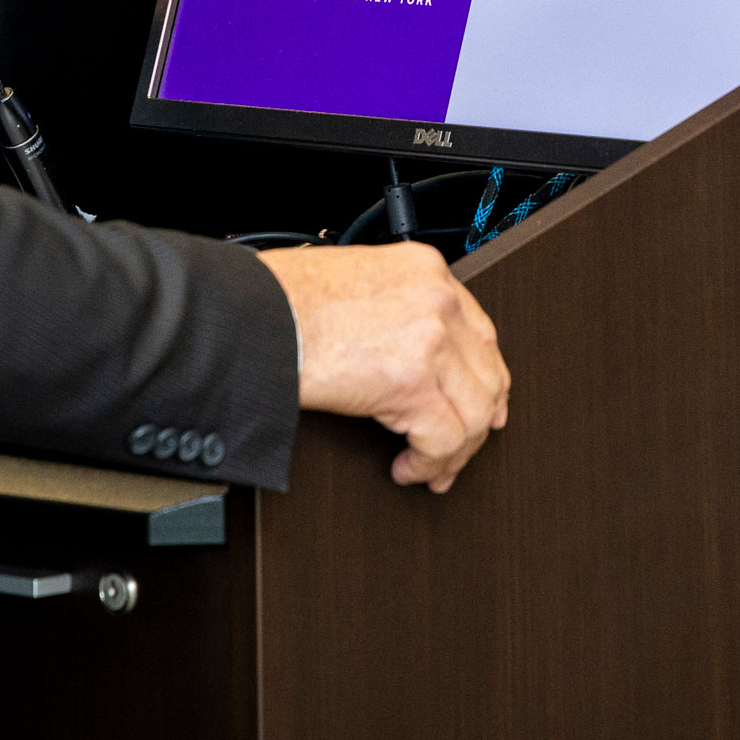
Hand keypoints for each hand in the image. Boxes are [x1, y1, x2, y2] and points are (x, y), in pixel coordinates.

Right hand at [257, 242, 509, 490]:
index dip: (485, 378)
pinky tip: (409, 468)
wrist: (251, 316)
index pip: (480, 332)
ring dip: (455, 451)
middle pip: (487, 374)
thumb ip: (393, 307)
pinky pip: (444, 439)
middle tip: (457, 450)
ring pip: (475, 412)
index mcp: (424, 270)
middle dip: (477, 422)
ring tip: (430, 468)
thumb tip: (402, 353)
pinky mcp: (412, 382)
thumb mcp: (355, 281)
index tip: (482, 405)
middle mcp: (437, 300)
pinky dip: (430, 463)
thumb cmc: (280, 300)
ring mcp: (431, 339)